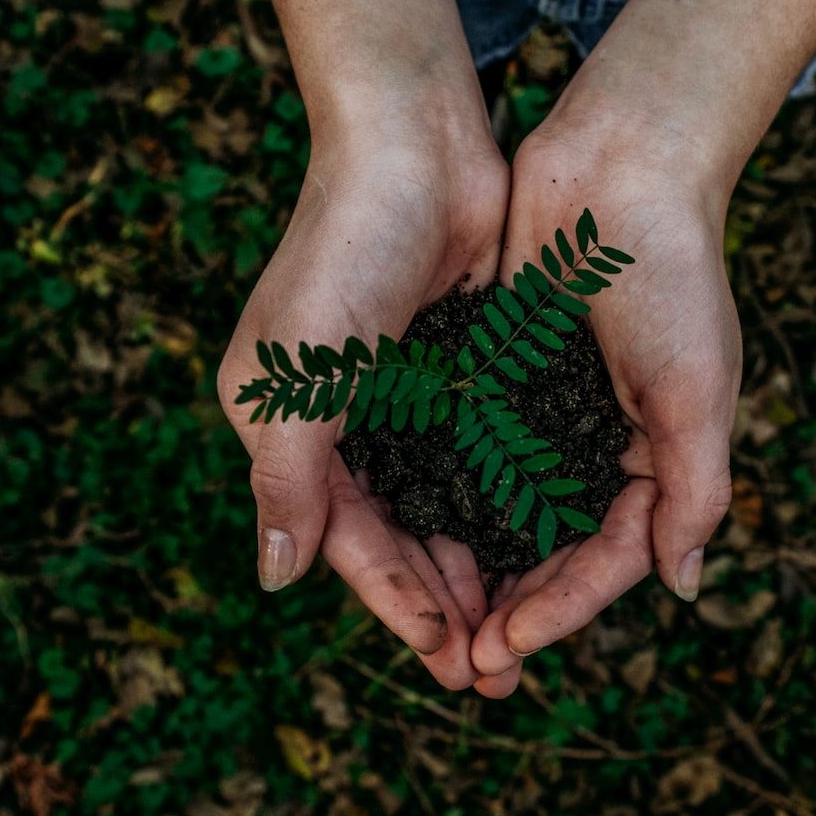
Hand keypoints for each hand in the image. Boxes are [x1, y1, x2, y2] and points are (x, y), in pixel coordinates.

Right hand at [218, 125, 506, 689]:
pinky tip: (539, 545)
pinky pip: (480, 456)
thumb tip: (276, 580)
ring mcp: (402, 395)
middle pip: (397, 534)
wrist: (415, 144)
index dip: (395, 602)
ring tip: (521, 627)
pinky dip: (503, 503)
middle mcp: (342, 420)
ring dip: (478, 565)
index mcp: (288, 426)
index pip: (346, 539)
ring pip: (443, 505)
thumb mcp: (299, 375)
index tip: (447, 658)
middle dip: (443, 603)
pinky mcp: (457, 369)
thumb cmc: (344, 251)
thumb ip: (288, 480)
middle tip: (494, 670)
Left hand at [469, 121, 739, 696]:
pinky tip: (407, 531)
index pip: (607, 558)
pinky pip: (469, 450)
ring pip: (503, 512)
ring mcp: (546, 411)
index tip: (506, 647)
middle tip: (463, 664)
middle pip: (551, 550)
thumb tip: (682, 587)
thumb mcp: (697, 388)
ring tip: (432, 621)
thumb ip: (694, 489)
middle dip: (511, 609)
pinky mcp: (499, 374)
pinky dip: (445, 494)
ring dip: (472, 568)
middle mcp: (597, 445)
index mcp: (655, 458)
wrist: (621, 165)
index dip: (560, 609)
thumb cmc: (672, 274)